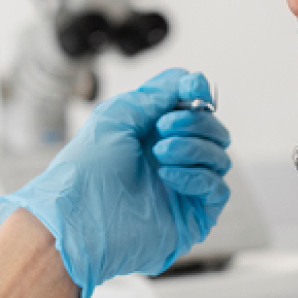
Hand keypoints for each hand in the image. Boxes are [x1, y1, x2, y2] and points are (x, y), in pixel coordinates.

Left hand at [0, 68, 230, 297]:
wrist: (78, 218)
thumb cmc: (87, 168)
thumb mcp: (118, 115)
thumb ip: (156, 94)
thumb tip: (192, 79)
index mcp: (154, 134)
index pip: (194, 108)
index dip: (198, 94)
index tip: (194, 89)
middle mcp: (173, 159)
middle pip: (214, 130)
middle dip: (195, 120)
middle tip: (164, 127)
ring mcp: (185, 188)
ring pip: (219, 157)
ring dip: (193, 146)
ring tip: (160, 152)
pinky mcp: (193, 216)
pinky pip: (217, 189)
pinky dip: (196, 176)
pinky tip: (167, 175)